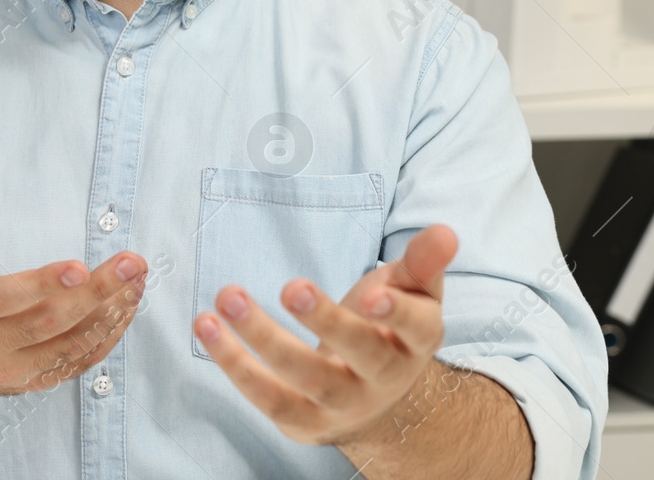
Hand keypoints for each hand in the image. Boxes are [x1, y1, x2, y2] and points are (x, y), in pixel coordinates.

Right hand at [0, 198, 147, 396]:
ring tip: (137, 282)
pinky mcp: (33, 382)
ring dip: (110, 314)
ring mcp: (14, 369)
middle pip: (49, 322)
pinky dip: (106, 337)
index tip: (81, 267)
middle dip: (96, 293)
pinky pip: (76, 363)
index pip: (7, 298)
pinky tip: (125, 309)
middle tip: (131, 265)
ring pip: (69, 346)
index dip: (44, 284)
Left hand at [192, 223, 457, 447]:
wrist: (380, 400)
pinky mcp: (304, 421)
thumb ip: (423, 261)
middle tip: (292, 287)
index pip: (416, 328)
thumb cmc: (391, 326)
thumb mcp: (414, 291)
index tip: (375, 294)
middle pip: (359, 354)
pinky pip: (267, 397)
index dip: (398, 314)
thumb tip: (445, 232)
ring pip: (304, 378)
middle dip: (326, 322)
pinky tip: (207, 327)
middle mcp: (383, 378)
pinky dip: (234, 364)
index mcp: (417, 341)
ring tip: (228, 297)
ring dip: (261, 338)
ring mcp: (342, 404)